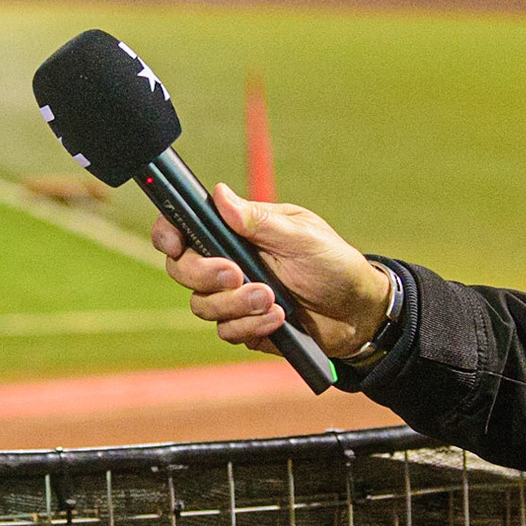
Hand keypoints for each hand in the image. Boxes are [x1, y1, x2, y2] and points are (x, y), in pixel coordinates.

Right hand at [152, 183, 393, 357]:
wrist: (357, 312)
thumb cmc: (333, 264)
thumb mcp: (301, 237)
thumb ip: (259, 221)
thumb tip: (220, 194)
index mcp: (238, 232)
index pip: (188, 227)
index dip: (169, 232)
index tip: (174, 242)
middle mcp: (229, 263)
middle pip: (182, 269)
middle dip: (204, 274)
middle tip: (236, 274)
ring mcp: (234, 297)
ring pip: (202, 305)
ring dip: (235, 304)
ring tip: (273, 299)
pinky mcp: (245, 325)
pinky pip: (227, 331)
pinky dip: (251, 326)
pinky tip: (279, 318)